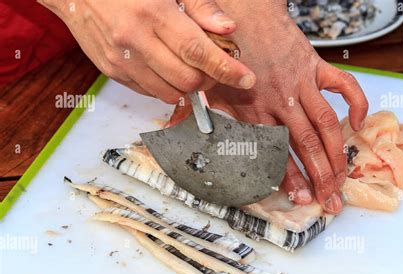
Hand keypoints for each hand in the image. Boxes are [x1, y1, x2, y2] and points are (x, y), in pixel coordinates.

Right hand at [38, 0, 255, 102]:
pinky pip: (150, 93)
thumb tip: (227, 30)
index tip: (246, 78)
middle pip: (187, 79)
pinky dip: (166, 87)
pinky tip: (165, 68)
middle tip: (212, 67)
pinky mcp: (113, 72)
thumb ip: (200, 7)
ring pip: (170, 93)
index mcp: (153, 13)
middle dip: (208, 79)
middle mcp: (135, 40)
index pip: (197, 51)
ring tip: (188, 67)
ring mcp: (122, 60)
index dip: (226, 69)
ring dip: (188, 87)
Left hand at [169, 4, 367, 213]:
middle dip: (321, 176)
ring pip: (326, 124)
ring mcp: (301, 83)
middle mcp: (280, 100)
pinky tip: (360, 123)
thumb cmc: (223, 47)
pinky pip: (343, 84)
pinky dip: (356, 102)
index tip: (301, 198)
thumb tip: (171, 131)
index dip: (290, 178)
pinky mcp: (315, 66)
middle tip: (331, 202)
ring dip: (337, 153)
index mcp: (253, 109)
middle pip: (306, 145)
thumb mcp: (205, 83)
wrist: (243, 11)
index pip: (276, 151)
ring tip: (344, 178)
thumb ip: (195, 109)